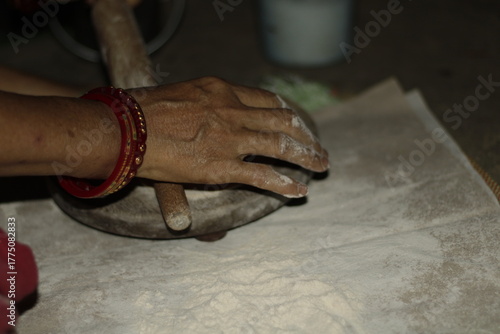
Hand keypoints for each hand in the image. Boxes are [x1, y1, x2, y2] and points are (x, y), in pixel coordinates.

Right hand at [130, 77, 328, 197]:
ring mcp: (229, 138)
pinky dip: (285, 184)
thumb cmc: (140, 111)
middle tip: (319, 147)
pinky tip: (300, 191)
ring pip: (280, 146)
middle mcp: (231, 110)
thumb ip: (201, 106)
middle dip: (305, 135)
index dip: (287, 112)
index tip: (297, 123)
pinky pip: (262, 176)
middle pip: (282, 119)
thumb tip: (207, 117)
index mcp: (221, 90)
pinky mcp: (221, 166)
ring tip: (322, 166)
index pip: (266, 99)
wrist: (123, 128)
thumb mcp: (178, 95)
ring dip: (306, 157)